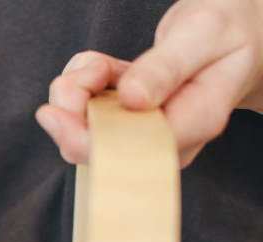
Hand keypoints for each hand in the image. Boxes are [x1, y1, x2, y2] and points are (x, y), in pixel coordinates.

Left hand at [36, 0, 262, 166]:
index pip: (131, 152)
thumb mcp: (203, 34)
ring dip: (75, 93)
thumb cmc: (229, 32)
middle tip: (81, 74)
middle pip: (98, 150)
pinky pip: (87, 113)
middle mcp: (169, 138)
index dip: (84, 139)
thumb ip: (168, 67)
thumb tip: (132, 100)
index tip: (57, 110)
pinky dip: (82, 85)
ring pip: (85, 131)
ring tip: (99, 64)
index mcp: (196, 121)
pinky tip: (101, 67)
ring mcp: (146, 132)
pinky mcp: (129, 120)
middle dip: (72, 112)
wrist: (241, 34)